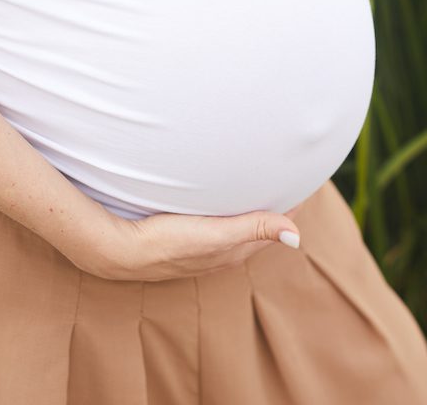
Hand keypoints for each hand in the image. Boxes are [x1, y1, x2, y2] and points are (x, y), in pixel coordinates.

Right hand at [72, 202, 305, 282]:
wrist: (121, 250)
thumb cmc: (167, 242)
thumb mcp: (215, 234)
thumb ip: (254, 230)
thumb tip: (297, 238)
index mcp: (236, 250)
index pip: (276, 226)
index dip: (292, 206)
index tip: (305, 181)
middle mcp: (225, 251)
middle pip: (261, 225)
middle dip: (277, 205)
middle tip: (288, 175)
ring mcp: (205, 246)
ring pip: (240, 224)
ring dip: (253, 207)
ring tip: (261, 182)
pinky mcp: (187, 237)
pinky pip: (220, 222)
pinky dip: (231, 209)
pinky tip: (222, 197)